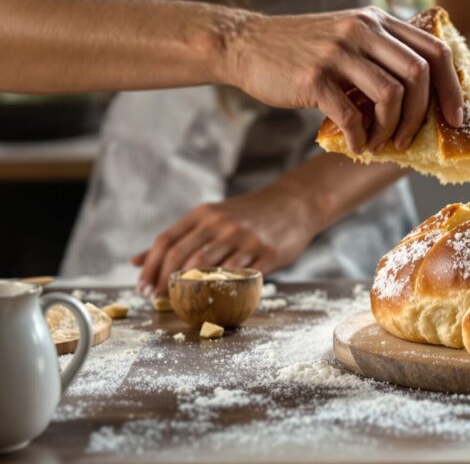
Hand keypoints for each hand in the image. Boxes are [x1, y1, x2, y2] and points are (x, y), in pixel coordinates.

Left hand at [132, 187, 316, 296]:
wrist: (294, 205)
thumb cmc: (247, 215)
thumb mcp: (210, 217)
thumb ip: (177, 238)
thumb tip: (136, 260)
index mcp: (204, 213)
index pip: (166, 241)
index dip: (150, 267)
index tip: (142, 288)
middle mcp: (221, 223)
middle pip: (182, 256)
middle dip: (163, 282)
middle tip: (154, 299)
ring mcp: (244, 238)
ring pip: (207, 267)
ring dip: (189, 289)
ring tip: (179, 303)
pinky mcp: (266, 254)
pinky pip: (239, 277)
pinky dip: (222, 290)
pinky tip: (214, 300)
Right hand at [218, 7, 464, 153]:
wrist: (247, 45)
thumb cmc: (304, 51)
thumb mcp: (349, 37)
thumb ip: (383, 54)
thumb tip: (426, 99)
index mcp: (378, 21)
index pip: (435, 50)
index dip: (453, 87)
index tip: (455, 117)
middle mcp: (362, 29)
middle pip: (419, 74)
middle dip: (425, 114)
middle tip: (414, 138)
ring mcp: (338, 52)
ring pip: (391, 96)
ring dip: (393, 129)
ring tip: (384, 143)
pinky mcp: (314, 77)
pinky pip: (352, 115)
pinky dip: (361, 138)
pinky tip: (357, 145)